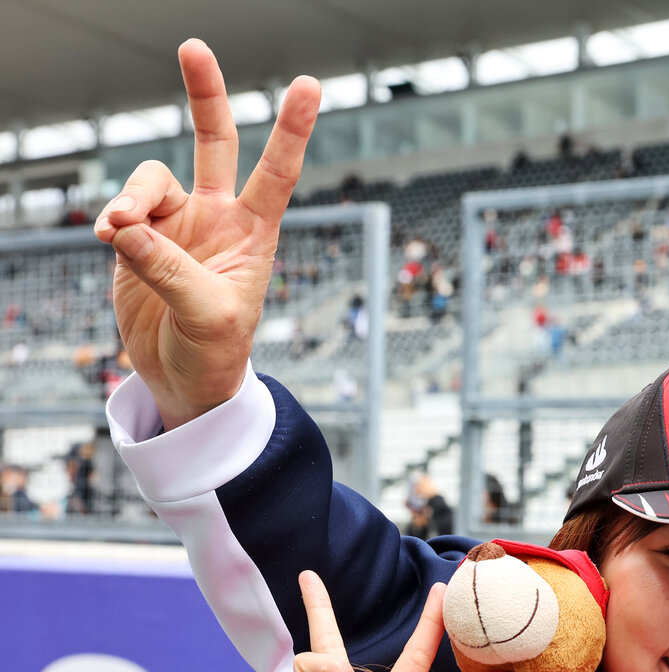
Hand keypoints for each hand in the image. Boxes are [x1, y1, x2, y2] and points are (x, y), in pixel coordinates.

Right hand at [93, 39, 320, 428]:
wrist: (184, 378)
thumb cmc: (216, 352)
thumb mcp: (209, 319)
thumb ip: (171, 273)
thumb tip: (126, 229)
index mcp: (256, 232)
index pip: (279, 172)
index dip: (293, 128)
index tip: (309, 85)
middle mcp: (220, 217)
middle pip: (214, 141)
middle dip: (205, 94)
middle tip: (193, 48)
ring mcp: (178, 224)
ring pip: (151, 179)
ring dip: (132, 196)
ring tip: (121, 230)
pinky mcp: (139, 238)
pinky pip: (122, 210)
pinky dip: (113, 218)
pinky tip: (111, 238)